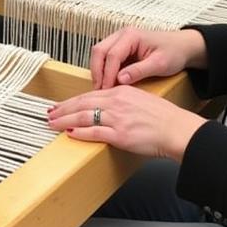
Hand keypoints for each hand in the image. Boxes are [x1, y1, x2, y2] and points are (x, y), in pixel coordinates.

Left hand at [47, 85, 206, 160]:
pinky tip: (70, 134)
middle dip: (63, 109)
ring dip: (65, 120)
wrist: (176, 129)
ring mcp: (117, 118)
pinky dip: (80, 133)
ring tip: (53, 124)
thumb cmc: (163, 117)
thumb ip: (121, 101)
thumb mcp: (140, 99)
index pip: (90, 94)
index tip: (61, 105)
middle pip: (82, 103)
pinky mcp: (120, 134)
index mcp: (121, 92)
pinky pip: (94, 132)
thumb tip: (105, 107)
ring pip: (84, 117)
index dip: (72, 101)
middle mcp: (117, 102)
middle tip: (49, 113)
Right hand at [90, 26, 207, 89]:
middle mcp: (122, 34)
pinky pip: (106, 57)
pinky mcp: (121, 47)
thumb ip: (139, 71)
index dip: (107, 74)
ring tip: (102, 88)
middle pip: (99, 51)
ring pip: (99, 53)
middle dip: (97, 71)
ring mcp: (119, 40)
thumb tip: (120, 79)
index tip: (107, 90)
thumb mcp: (159, 64)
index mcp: (131, 35)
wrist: (182, 46)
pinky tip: (108, 83)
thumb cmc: (174, 52)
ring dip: (99, 70)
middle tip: (99, 90)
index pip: (112, 55)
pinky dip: (104, 69)